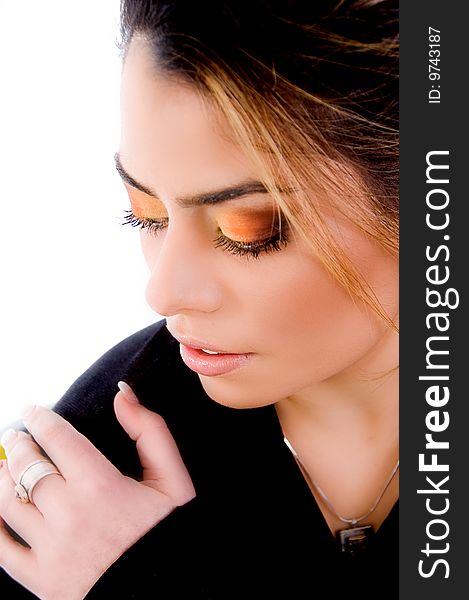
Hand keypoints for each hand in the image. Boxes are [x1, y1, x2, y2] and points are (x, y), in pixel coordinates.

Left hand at [0, 383, 194, 599]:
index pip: (57, 438)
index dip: (40, 418)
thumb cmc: (170, 534)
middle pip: (27, 466)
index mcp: (100, 485)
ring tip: (4, 464)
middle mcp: (68, 514)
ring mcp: (51, 549)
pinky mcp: (41, 580)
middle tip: (16, 434)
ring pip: (8, 501)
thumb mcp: (173, 479)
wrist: (166, 593)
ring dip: (3, 476)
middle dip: (18, 443)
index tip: (32, 409)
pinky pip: (2, 550)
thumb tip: (122, 394)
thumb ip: (149, 430)